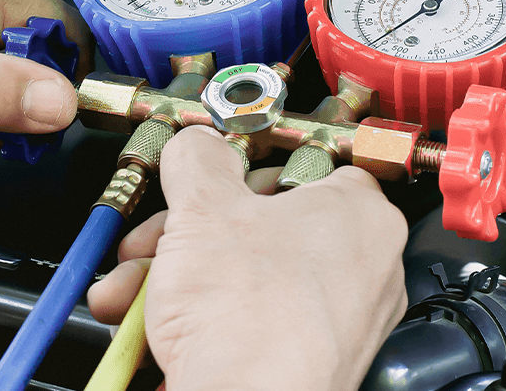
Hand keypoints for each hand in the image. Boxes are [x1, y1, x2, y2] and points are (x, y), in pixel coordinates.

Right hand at [89, 127, 408, 390]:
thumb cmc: (251, 316)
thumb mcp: (205, 207)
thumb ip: (199, 160)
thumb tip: (197, 145)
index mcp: (361, 212)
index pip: (310, 168)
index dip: (249, 170)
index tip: (210, 180)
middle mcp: (368, 264)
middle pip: (268, 226)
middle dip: (194, 234)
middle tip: (156, 243)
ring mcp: (347, 318)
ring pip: (254, 277)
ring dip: (184, 279)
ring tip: (137, 292)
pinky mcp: (317, 360)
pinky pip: (257, 323)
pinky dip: (207, 322)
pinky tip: (157, 327)